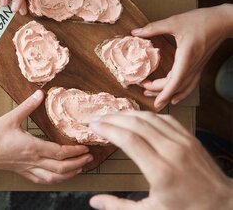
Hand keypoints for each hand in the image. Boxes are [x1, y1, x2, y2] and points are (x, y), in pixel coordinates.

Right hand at [0, 90, 91, 183]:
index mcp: (33, 146)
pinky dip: (54, 179)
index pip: (60, 152)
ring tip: (79, 168)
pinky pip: (42, 180)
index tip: (85, 148)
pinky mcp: (23, 171)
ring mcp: (28, 168)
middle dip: (78, 164)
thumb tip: (40, 94)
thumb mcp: (11, 117)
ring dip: (69, 174)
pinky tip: (58, 177)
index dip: (75, 152)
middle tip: (88, 158)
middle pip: (61, 168)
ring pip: (54, 177)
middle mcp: (33, 160)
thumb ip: (28, 106)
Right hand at [89, 111, 232, 209]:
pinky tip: (136, 117)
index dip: (108, 129)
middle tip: (97, 118)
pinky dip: (147, 115)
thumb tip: (94, 202)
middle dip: (113, 118)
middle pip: (136, 124)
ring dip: (128, 114)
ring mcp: (183, 143)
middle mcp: (172, 152)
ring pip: (150, 118)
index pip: (128, 140)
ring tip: (112, 115)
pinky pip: (165, 119)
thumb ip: (119, 206)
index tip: (94, 126)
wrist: (224, 205)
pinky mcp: (190, 138)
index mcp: (160, 172)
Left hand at [132, 4, 232, 108]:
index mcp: (186, 57)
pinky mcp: (199, 66)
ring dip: (168, 94)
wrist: (224, 21)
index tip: (155, 103)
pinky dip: (181, 93)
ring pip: (182, 88)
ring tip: (153, 96)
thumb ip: (153, 28)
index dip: (164, 94)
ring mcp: (197, 68)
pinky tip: (174, 98)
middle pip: (175, 87)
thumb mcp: (174, 22)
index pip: (174, 82)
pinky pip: (190, 84)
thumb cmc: (201, 20)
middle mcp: (192, 66)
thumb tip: (135, 32)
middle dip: (158, 91)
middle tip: (141, 87)